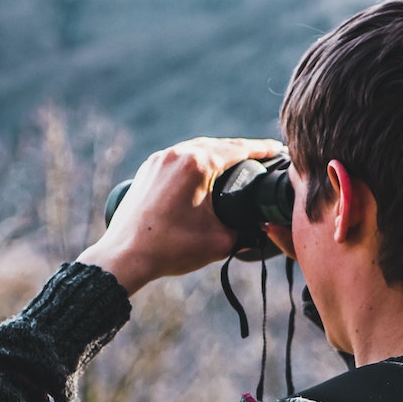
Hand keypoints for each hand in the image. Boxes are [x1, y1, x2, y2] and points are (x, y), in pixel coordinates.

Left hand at [78, 137, 283, 293]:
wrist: (125, 256)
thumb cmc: (170, 249)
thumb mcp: (220, 241)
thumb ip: (247, 233)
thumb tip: (262, 229)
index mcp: (198, 164)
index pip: (239, 149)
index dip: (262, 149)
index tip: (277, 150)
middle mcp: (177, 154)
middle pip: (219, 145)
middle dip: (242, 150)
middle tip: (263, 155)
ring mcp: (160, 159)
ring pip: (197, 148)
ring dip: (218, 153)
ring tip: (237, 163)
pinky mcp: (148, 169)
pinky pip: (179, 158)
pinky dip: (197, 160)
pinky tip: (205, 171)